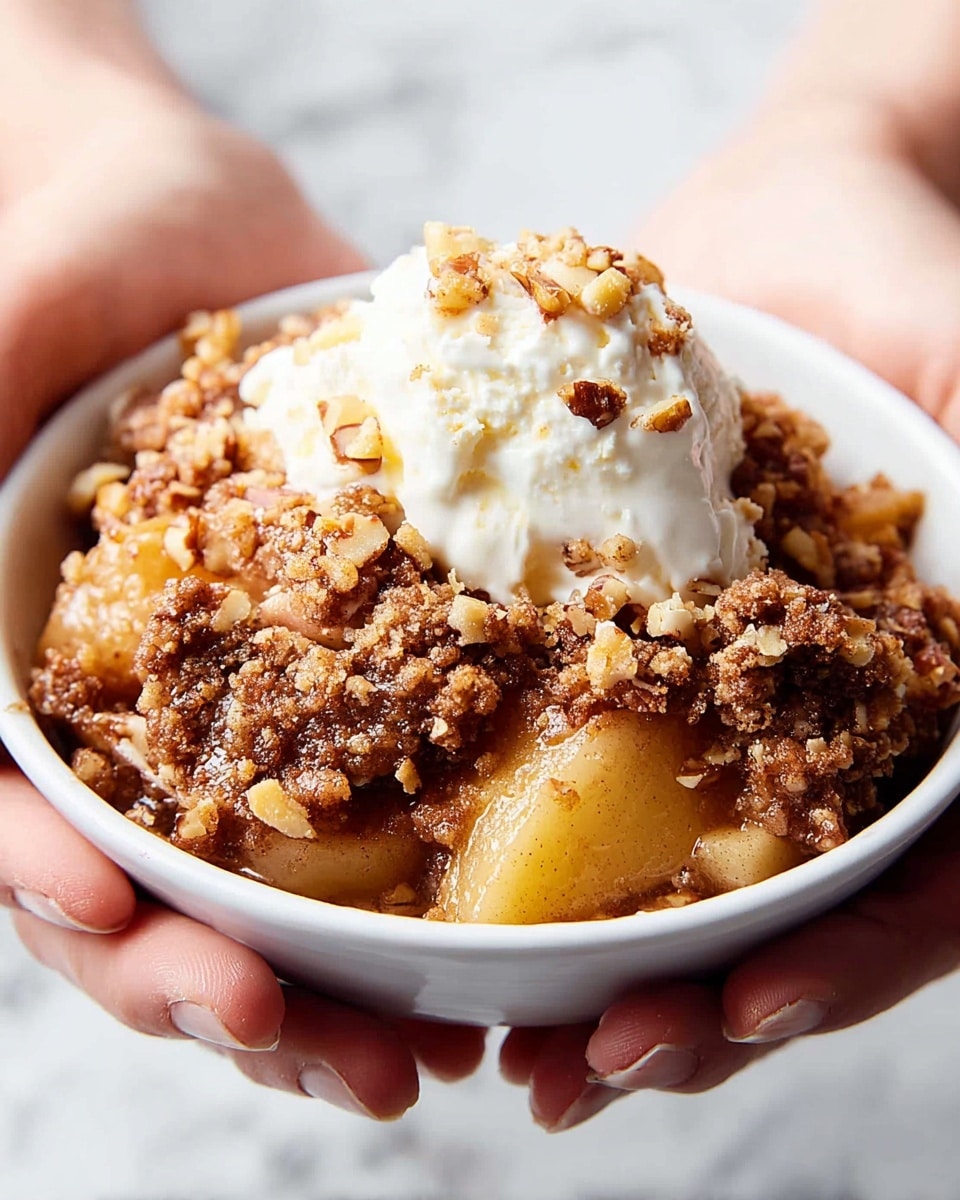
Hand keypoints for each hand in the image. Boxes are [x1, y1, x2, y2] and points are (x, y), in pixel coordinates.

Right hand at [1, 16, 484, 1117]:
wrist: (191, 221)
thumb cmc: (65, 248)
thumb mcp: (1, 326)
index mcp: (27, 677)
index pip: (22, 826)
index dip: (62, 893)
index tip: (128, 926)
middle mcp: (132, 717)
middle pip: (152, 898)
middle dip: (218, 986)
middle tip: (331, 1058)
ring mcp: (245, 701)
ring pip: (272, 883)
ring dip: (335, 982)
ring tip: (419, 1051)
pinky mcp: (352, 662)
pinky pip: (392, 779)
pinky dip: (429, 874)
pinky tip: (486, 935)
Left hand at [500, 74, 959, 1131]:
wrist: (776, 220)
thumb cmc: (894, 268)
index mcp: (937, 698)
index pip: (926, 877)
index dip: (848, 960)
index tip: (740, 1009)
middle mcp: (841, 722)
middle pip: (802, 916)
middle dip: (711, 1006)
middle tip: (595, 1064)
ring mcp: (735, 698)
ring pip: (698, 881)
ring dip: (619, 973)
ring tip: (530, 1050)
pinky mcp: (636, 654)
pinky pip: (592, 770)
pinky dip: (540, 858)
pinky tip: (466, 921)